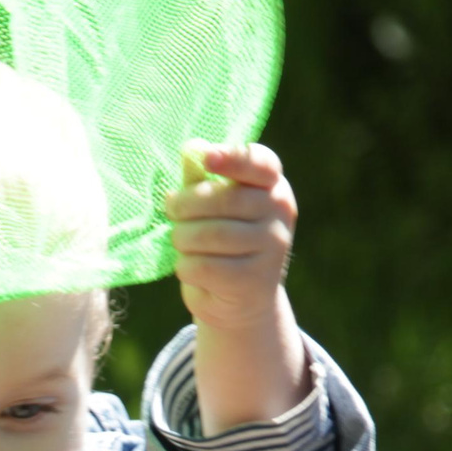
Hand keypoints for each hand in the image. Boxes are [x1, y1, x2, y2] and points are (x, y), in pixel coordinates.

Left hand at [166, 142, 295, 334]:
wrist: (242, 301)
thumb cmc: (224, 242)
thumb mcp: (215, 208)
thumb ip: (203, 178)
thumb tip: (191, 149)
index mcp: (273, 186)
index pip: (260, 164)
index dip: (233, 158)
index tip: (207, 159)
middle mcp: (279, 214)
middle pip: (224, 200)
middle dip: (186, 205)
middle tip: (171, 210)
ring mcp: (272, 248)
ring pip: (210, 234)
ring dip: (183, 238)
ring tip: (181, 241)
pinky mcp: (254, 281)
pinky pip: (205, 266)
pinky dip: (186, 266)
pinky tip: (190, 267)